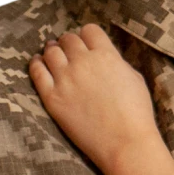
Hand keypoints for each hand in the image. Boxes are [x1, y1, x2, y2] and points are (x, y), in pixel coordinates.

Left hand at [30, 25, 173, 174]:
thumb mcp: (135, 79)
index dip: (88, 36)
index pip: (89, 30)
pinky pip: (37, 72)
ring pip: (50, 52)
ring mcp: (65, 79)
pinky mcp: (52, 97)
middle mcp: (83, 62)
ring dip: (52, 51)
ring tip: (53, 56)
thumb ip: (116, 62)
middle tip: (70, 52)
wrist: (125, 144)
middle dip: (70, 43)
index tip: (87, 44)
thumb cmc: (136, 114)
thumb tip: (104, 57)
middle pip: (68, 39)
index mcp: (106, 55)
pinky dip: (37, 64)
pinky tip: (39, 64)